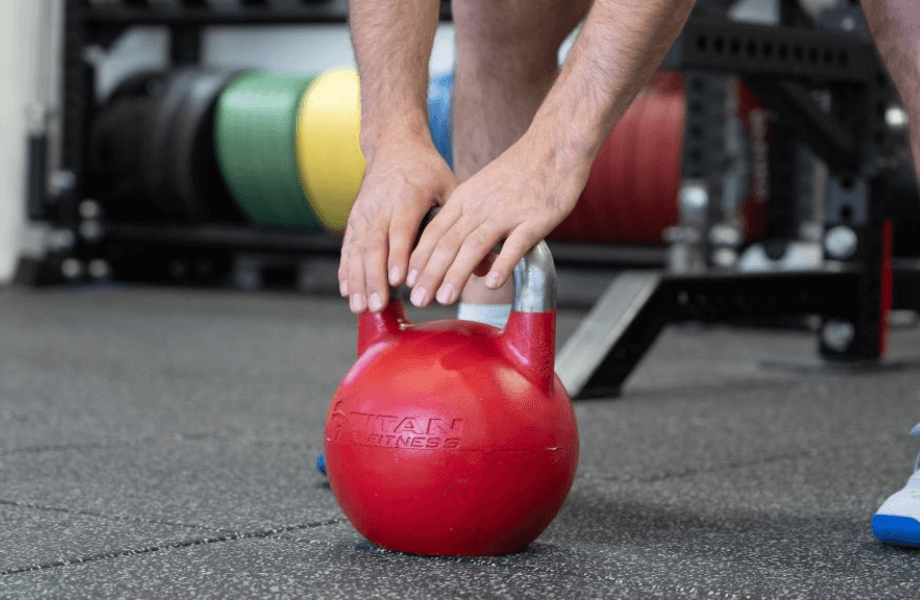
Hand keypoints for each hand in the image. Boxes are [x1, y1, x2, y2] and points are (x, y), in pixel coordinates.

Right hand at [339, 138, 455, 313]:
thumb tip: (484, 263)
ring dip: (357, 281)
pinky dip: (345, 270)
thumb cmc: (427, 170)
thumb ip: (462, 224)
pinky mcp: (354, 219)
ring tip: (359, 307)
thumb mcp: (450, 187)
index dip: (398, 257)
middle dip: (374, 279)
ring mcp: (364, 213)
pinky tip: (345, 291)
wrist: (393, 145)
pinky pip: (348, 247)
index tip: (398, 282)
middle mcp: (381, 205)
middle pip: (375, 246)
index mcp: (407, 197)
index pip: (401, 231)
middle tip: (377, 305)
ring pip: (357, 250)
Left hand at [405, 132, 589, 307]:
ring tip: (445, 298)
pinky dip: (502, 264)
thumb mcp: (486, 192)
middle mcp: (480, 206)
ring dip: (457, 274)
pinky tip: (492, 283)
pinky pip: (515, 244)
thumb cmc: (522, 171)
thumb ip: (475, 227)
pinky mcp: (534, 219)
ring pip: (474, 245)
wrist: (555, 145)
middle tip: (418, 299)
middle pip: (448, 242)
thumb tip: (474, 269)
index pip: (433, 232)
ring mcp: (507, 212)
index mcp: (465, 199)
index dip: (419, 259)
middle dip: (430, 274)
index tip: (407, 283)